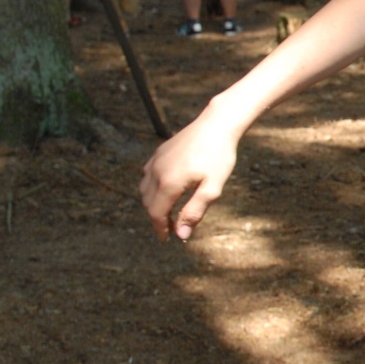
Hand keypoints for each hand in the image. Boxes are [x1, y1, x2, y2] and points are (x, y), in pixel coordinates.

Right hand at [140, 110, 242, 240]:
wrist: (217, 124)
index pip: (156, 214)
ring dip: (152, 203)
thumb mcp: (212, 188)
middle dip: (157, 218)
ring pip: (144, 189)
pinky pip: (147, 175)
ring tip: (168, 212)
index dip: (160, 229)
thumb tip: (181, 235)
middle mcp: (156, 172)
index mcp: (168, 183)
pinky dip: (151, 188)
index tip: (167, 239)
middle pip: (148, 203)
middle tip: (172, 228)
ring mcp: (155, 160)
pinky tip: (165, 190)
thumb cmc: (219, 157)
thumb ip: (195, 212)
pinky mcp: (158, 152)